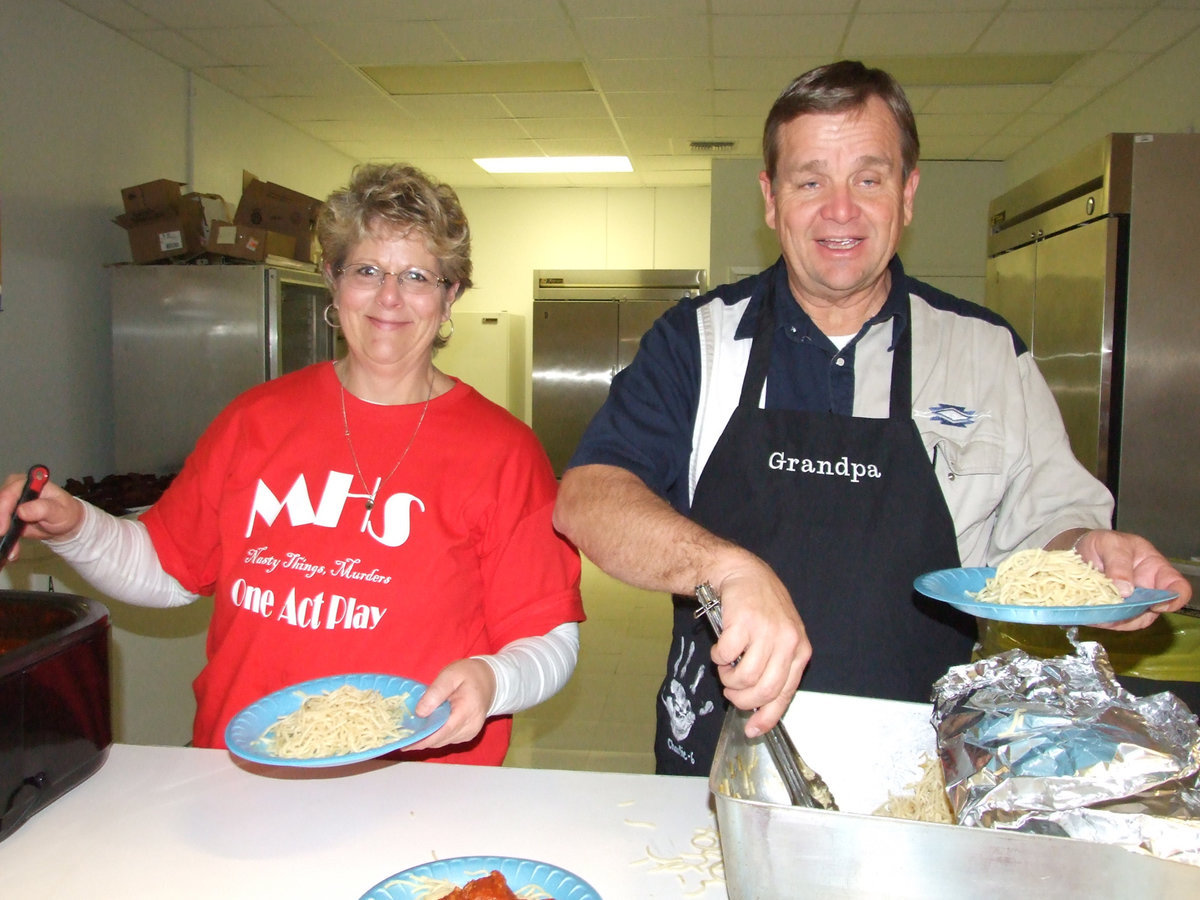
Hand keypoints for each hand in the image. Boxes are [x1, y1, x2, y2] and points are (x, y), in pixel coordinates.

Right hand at [0, 474, 84, 563]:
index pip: (8, 495)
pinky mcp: (6, 518)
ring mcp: (8, 505)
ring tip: (13, 552)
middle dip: (1, 526)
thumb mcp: (59, 510)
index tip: (3, 529)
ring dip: (3, 536)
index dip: (2, 511)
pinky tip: (13, 553)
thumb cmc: (64, 511)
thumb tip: (22, 511)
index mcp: (26, 483)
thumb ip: (43, 509)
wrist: (64, 523)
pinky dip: (6, 542)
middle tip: (6, 543)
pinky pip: (2, 528)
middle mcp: (12, 491)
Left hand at [404, 658, 495, 751]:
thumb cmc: (470, 674)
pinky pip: (447, 739)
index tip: (404, 742)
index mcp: (468, 711)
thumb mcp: (451, 674)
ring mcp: (470, 733)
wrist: (490, 680)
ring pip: (442, 742)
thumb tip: (420, 712)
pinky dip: (434, 736)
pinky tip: (423, 729)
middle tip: (400, 735)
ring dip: (426, 739)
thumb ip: (436, 692)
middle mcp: (471, 727)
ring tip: (408, 732)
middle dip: (420, 739)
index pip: (442, 732)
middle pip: (440, 740)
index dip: (422, 739)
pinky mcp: (467, 735)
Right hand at [710, 555, 810, 736]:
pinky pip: (727, 656)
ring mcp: (767, 631)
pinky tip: (720, 649)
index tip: (752, 730)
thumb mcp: (778, 640)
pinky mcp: (745, 622)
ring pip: (745, 677)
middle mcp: (788, 642)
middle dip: (742, 699)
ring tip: (725, 668)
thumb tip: (759, 709)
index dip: (767, 717)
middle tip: (731, 692)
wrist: (744, 574)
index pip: (785, 694)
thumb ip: (774, 669)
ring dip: (728, 678)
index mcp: (800, 651)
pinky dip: (719, 658)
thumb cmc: (760, 610)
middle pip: (765, 690)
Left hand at [1072, 529, 1192, 630]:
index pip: (1178, 588)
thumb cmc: (1103, 544)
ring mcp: (1132, 603)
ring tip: (1097, 612)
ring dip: (1116, 620)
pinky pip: (1114, 622)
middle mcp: (1148, 590)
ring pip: (1132, 620)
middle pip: (1153, 611)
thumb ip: (1118, 563)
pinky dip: (1103, 621)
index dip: (1174, 600)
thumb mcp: (1110, 544)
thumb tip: (1126, 591)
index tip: (1156, 605)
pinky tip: (1091, 615)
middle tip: (1114, 608)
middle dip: (1134, 613)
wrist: (1080, 549)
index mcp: (1156, 570)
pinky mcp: (1115, 611)